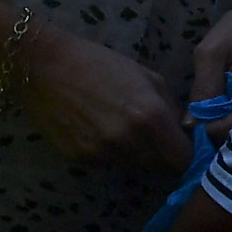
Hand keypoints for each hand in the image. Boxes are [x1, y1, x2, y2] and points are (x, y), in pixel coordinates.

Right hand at [19, 25, 187, 170]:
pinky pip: (108, 164)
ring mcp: (102, 152)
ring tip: (122, 128)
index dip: (187, 155)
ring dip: (136, 155)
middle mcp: (128, 140)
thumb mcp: (148, 77)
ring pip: (134, 166)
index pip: (183, 159)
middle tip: (154, 137)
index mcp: (150, 117)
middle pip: (160, 166)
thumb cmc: (100, 64)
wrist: (44, 66)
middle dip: (163, 155)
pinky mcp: (80, 159)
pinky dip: (111, 154)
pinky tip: (99, 130)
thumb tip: (186, 132)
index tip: (184, 147)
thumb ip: (172, 108)